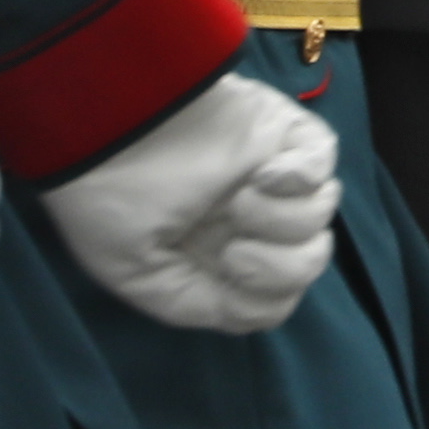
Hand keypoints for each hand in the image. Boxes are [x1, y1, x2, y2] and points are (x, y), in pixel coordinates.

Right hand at [38, 73, 342, 333]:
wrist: (104, 125)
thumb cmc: (108, 199)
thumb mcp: (141, 277)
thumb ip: (204, 303)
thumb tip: (261, 302)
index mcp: (217, 253)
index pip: (276, 294)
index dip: (261, 295)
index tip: (227, 272)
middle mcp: (250, 216)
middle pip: (308, 260)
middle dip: (282, 267)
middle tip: (236, 247)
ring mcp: (269, 170)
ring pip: (320, 214)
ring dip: (285, 221)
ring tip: (241, 201)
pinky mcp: (278, 128)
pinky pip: (324, 156)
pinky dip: (304, 176)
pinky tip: (265, 176)